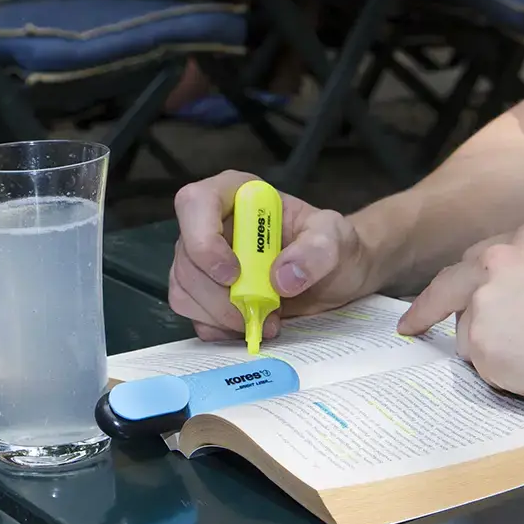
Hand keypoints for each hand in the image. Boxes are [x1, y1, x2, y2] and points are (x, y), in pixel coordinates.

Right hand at [170, 171, 377, 341]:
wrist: (339, 276)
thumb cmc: (334, 245)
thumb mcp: (338, 239)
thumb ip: (318, 250)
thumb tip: (281, 278)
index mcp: (239, 195)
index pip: (195, 203)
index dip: (204, 240)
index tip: (234, 274)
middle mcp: (214, 225)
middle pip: (187, 258)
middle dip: (221, 295)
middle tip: (265, 311)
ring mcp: (204, 262)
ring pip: (184, 291)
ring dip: (222, 316)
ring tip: (267, 321)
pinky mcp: (205, 295)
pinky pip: (194, 316)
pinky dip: (220, 329)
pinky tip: (252, 325)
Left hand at [397, 223, 523, 424]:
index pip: (482, 258)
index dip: (469, 282)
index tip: (447, 296)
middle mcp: (498, 258)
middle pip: (454, 282)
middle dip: (437, 305)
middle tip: (415, 325)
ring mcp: (484, 298)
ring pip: (465, 330)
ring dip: (487, 349)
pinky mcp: (479, 340)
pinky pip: (477, 364)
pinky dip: (498, 375)